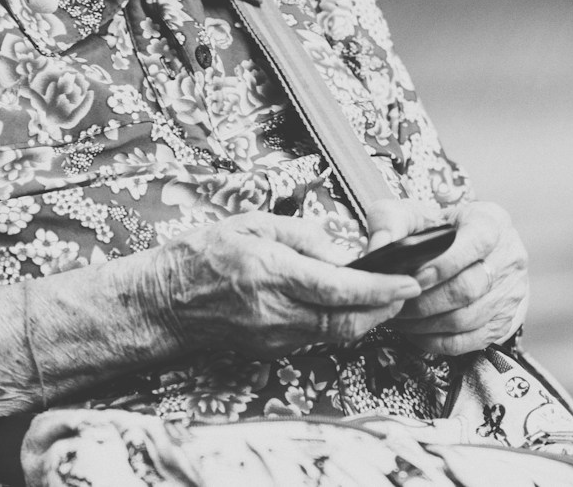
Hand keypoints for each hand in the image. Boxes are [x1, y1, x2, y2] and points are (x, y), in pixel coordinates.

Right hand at [148, 212, 421, 357]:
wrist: (162, 303)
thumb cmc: (200, 256)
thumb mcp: (249, 223)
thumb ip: (300, 234)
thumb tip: (339, 250)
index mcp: (271, 273)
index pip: (340, 288)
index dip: (381, 288)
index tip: (410, 280)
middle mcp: (276, 311)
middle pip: (348, 321)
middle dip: (386, 308)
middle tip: (408, 289)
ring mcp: (274, 336)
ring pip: (338, 334)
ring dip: (367, 318)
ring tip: (385, 295)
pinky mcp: (271, 349)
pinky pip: (318, 338)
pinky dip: (341, 323)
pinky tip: (348, 306)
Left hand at [366, 199, 528, 355]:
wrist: (470, 250)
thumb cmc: (438, 230)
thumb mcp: (415, 213)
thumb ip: (392, 220)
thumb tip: (380, 247)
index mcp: (490, 222)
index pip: (477, 242)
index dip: (444, 263)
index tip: (413, 276)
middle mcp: (508, 257)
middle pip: (468, 288)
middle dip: (425, 301)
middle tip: (397, 303)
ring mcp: (510, 292)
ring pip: (467, 318)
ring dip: (427, 323)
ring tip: (400, 318)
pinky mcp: (504, 321)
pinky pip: (469, 341)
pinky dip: (437, 341)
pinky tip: (416, 332)